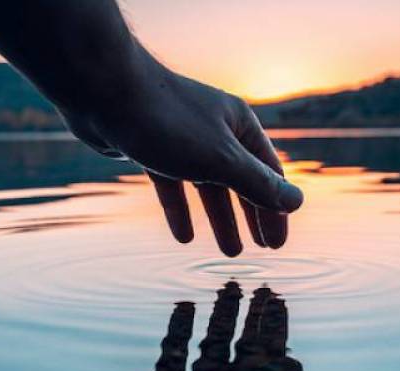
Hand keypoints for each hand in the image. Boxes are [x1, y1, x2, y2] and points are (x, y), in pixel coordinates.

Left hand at [61, 51, 302, 256]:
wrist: (103, 91)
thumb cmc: (166, 121)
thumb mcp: (220, 160)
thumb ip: (257, 183)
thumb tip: (296, 202)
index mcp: (239, 126)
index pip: (268, 174)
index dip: (275, 210)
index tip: (276, 245)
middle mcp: (215, 130)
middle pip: (241, 181)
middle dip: (251, 216)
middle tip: (260, 249)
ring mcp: (183, 139)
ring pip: (208, 186)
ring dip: (219, 219)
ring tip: (230, 251)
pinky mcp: (153, 147)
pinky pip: (173, 185)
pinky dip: (180, 210)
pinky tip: (184, 237)